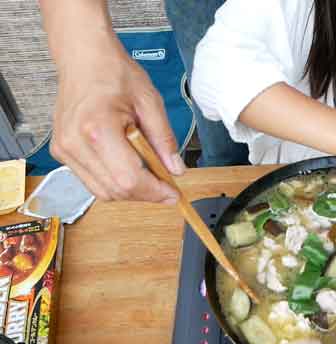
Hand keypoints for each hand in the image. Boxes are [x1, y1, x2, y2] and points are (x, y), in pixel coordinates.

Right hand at [50, 33, 184, 202]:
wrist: (83, 59)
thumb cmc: (113, 73)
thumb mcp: (150, 102)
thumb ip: (164, 140)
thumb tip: (176, 169)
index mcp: (97, 129)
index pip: (128, 179)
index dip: (154, 191)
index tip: (173, 193)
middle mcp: (75, 143)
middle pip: (116, 190)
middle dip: (146, 193)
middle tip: (166, 184)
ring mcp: (64, 149)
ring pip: (103, 191)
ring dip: (130, 190)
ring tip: (149, 172)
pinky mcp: (61, 152)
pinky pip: (92, 181)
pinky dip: (114, 181)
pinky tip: (128, 165)